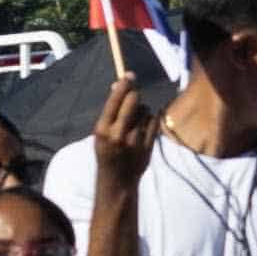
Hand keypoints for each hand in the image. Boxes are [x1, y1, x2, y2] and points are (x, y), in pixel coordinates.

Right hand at [85, 66, 157, 187]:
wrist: (117, 180)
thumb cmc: (107, 152)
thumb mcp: (101, 133)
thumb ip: (110, 112)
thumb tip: (119, 86)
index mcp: (102, 129)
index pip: (114, 100)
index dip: (123, 85)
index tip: (129, 75)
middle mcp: (118, 133)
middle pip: (134, 101)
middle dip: (135, 95)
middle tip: (133, 97)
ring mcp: (135, 140)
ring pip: (145, 110)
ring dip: (143, 111)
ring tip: (135, 122)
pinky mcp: (149, 145)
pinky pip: (155, 121)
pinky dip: (152, 120)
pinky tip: (145, 128)